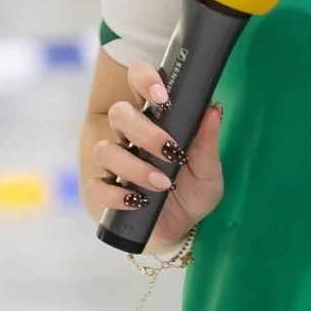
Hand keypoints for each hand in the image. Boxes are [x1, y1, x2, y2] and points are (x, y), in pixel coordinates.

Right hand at [87, 61, 224, 253]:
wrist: (180, 230)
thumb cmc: (192, 192)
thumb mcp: (208, 170)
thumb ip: (207, 142)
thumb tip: (214, 109)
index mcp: (154, 120)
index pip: (138, 82)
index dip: (144, 80)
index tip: (163, 96)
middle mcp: (129, 136)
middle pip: (119, 113)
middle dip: (144, 131)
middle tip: (170, 151)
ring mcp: (112, 163)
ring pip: (105, 149)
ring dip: (134, 166)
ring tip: (162, 184)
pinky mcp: (101, 191)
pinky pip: (97, 186)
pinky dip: (116, 194)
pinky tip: (137, 201)